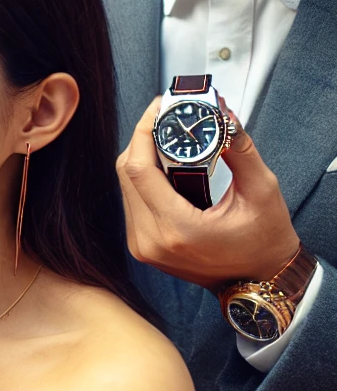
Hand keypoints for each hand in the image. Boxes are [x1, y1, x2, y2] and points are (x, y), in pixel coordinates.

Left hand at [117, 98, 300, 287]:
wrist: (260, 282)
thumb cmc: (266, 242)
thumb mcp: (261, 191)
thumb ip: (239, 151)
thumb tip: (222, 115)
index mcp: (177, 229)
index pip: (139, 169)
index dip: (143, 132)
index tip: (159, 108)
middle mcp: (150, 240)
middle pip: (126, 174)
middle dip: (143, 139)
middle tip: (165, 117)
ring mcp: (141, 246)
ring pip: (126, 186)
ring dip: (142, 157)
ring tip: (167, 137)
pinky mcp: (141, 247)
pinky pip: (132, 201)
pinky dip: (144, 179)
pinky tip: (165, 165)